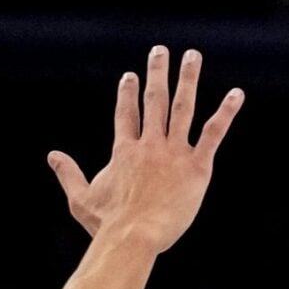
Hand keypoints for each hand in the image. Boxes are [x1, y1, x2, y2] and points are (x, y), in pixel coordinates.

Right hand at [49, 46, 242, 253]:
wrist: (133, 237)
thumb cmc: (106, 224)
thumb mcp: (80, 198)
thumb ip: (68, 174)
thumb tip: (51, 155)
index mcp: (124, 151)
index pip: (126, 114)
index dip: (128, 94)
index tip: (130, 76)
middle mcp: (149, 145)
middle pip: (154, 101)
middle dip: (157, 73)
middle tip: (160, 51)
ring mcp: (173, 153)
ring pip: (182, 108)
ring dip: (187, 79)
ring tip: (192, 56)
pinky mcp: (196, 167)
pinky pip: (213, 134)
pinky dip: (226, 113)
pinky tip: (237, 94)